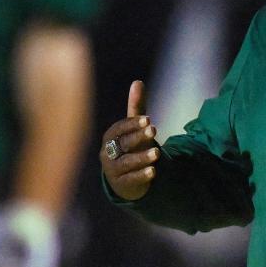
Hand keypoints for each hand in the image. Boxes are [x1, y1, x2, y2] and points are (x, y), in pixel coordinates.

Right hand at [100, 80, 160, 200]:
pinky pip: (130, 180)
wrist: (125, 177)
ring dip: (141, 158)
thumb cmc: (130, 146)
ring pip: (126, 163)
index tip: (148, 119)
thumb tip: (138, 81)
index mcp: (110, 137)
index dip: (131, 124)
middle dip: (138, 137)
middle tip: (154, 130)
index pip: (118, 129)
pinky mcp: (122, 185)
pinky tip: (153, 171)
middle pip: (123, 144)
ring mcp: (113, 170)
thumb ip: (136, 107)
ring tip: (157, 153)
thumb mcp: (134, 128)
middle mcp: (108, 153)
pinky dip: (141, 176)